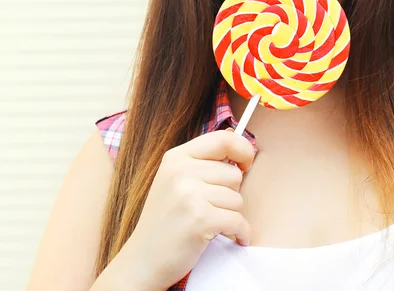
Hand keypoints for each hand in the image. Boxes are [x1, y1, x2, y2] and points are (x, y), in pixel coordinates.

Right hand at [123, 129, 254, 288]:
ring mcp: (189, 195)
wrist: (142, 260)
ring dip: (230, 214)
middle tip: (211, 207)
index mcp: (176, 157)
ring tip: (210, 222)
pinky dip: (240, 233)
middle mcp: (181, 172)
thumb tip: (237, 137)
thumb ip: (202, 161)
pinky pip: (238, 220)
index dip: (242, 149)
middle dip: (230, 194)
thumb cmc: (166, 220)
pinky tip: (233, 237)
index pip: (222, 139)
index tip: (246, 163)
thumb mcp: (175, 179)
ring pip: (237, 198)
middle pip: (233, 174)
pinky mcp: (200, 219)